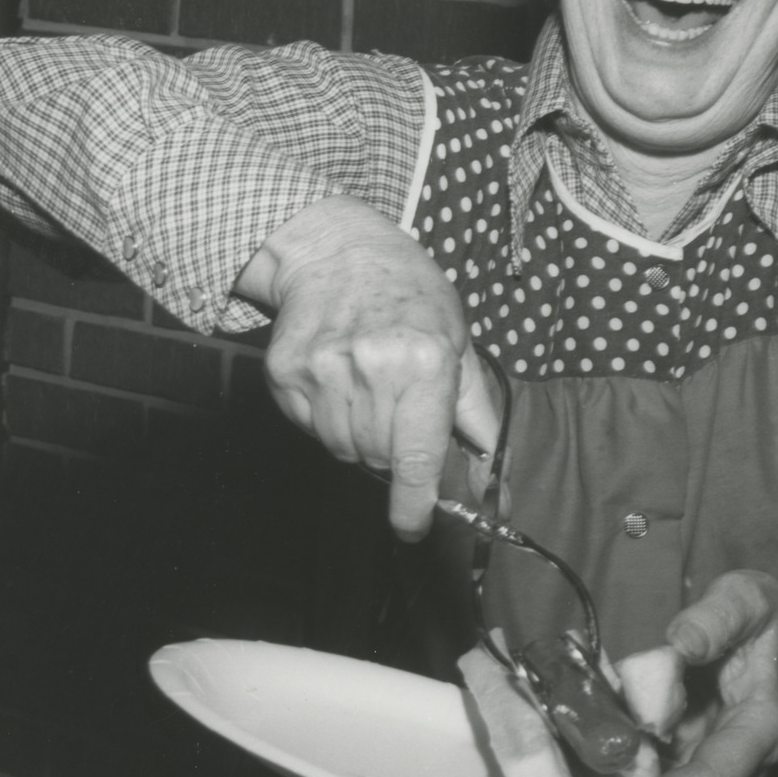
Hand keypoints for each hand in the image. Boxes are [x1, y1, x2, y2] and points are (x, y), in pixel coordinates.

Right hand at [236, 196, 498, 539]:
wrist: (337, 249)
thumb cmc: (409, 295)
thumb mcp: (457, 341)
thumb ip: (474, 411)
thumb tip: (492, 473)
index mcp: (425, 363)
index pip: (416, 456)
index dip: (413, 502)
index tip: (412, 527)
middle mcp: (373, 368)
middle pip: (379, 458)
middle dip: (392, 450)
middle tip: (396, 410)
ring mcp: (323, 370)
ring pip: (342, 448)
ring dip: (358, 435)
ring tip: (366, 387)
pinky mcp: (285, 372)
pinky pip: (310, 427)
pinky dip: (326, 418)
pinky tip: (337, 379)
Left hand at [632, 570, 777, 776]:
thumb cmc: (763, 616)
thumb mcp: (744, 600)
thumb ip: (714, 619)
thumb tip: (681, 644)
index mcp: (761, 727)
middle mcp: (742, 757)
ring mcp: (714, 757)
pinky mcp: (693, 752)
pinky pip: (659, 769)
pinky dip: (627, 765)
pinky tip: (590, 754)